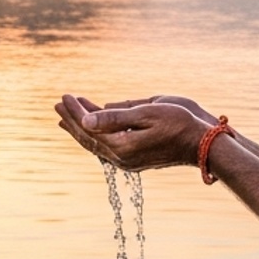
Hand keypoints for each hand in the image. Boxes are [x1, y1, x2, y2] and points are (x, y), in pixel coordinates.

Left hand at [54, 94, 210, 170]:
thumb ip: (115, 118)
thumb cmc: (178, 123)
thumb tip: (85, 120)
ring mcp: (127, 162)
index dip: (75, 111)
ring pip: (95, 145)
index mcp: (122, 146)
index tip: (65, 96)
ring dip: (80, 130)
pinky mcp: (133, 161)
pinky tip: (91, 132)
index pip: (89, 127)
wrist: (201, 144)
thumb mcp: (147, 113)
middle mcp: (121, 158)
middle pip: (88, 138)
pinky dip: (94, 137)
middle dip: (72, 120)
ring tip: (66, 118)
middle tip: (58, 105)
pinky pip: (105, 149)